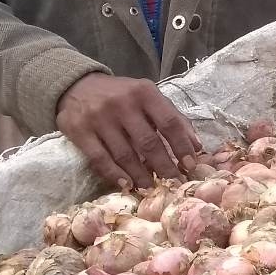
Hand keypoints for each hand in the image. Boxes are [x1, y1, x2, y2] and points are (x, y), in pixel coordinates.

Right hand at [55, 74, 201, 189]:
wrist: (77, 86)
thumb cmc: (122, 95)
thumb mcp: (149, 98)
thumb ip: (173, 117)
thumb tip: (197, 145)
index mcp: (144, 93)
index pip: (169, 122)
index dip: (182, 146)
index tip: (190, 166)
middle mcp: (122, 103)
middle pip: (148, 142)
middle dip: (164, 166)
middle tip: (174, 183)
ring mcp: (99, 117)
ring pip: (125, 154)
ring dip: (141, 175)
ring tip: (151, 188)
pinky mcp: (79, 131)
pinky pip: (100, 158)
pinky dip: (115, 174)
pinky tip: (127, 184)